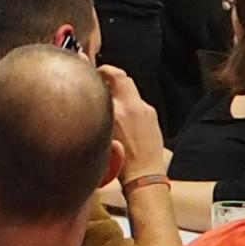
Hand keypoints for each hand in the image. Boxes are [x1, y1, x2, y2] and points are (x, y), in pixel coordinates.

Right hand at [101, 64, 169, 178]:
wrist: (143, 175)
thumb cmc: (119, 163)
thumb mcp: (100, 135)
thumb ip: (98, 113)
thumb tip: (91, 99)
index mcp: (116, 110)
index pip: (111, 76)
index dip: (102, 70)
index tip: (95, 73)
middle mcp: (132, 106)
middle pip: (123, 76)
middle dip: (111, 74)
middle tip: (102, 78)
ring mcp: (145, 110)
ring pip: (131, 89)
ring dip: (121, 89)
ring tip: (111, 98)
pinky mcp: (152, 116)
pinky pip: (139, 102)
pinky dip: (130, 103)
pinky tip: (124, 116)